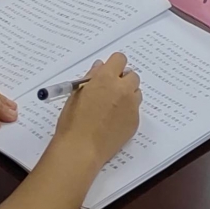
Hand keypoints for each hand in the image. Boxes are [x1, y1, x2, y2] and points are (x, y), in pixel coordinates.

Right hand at [52, 53, 140, 169]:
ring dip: (128, 95)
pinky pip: (135, 110)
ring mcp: (131, 106)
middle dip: (123, 80)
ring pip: (136, 92)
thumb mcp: (77, 94)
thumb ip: (91, 77)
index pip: (120, 59)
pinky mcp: (135, 121)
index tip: (110, 71)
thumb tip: (100, 67)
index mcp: (105, 78)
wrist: (81, 149)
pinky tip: (114, 121)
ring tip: (113, 107)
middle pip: (132, 75)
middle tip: (111, 90)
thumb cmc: (73, 122)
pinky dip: (128, 112)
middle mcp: (122, 89)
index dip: (114, 65)